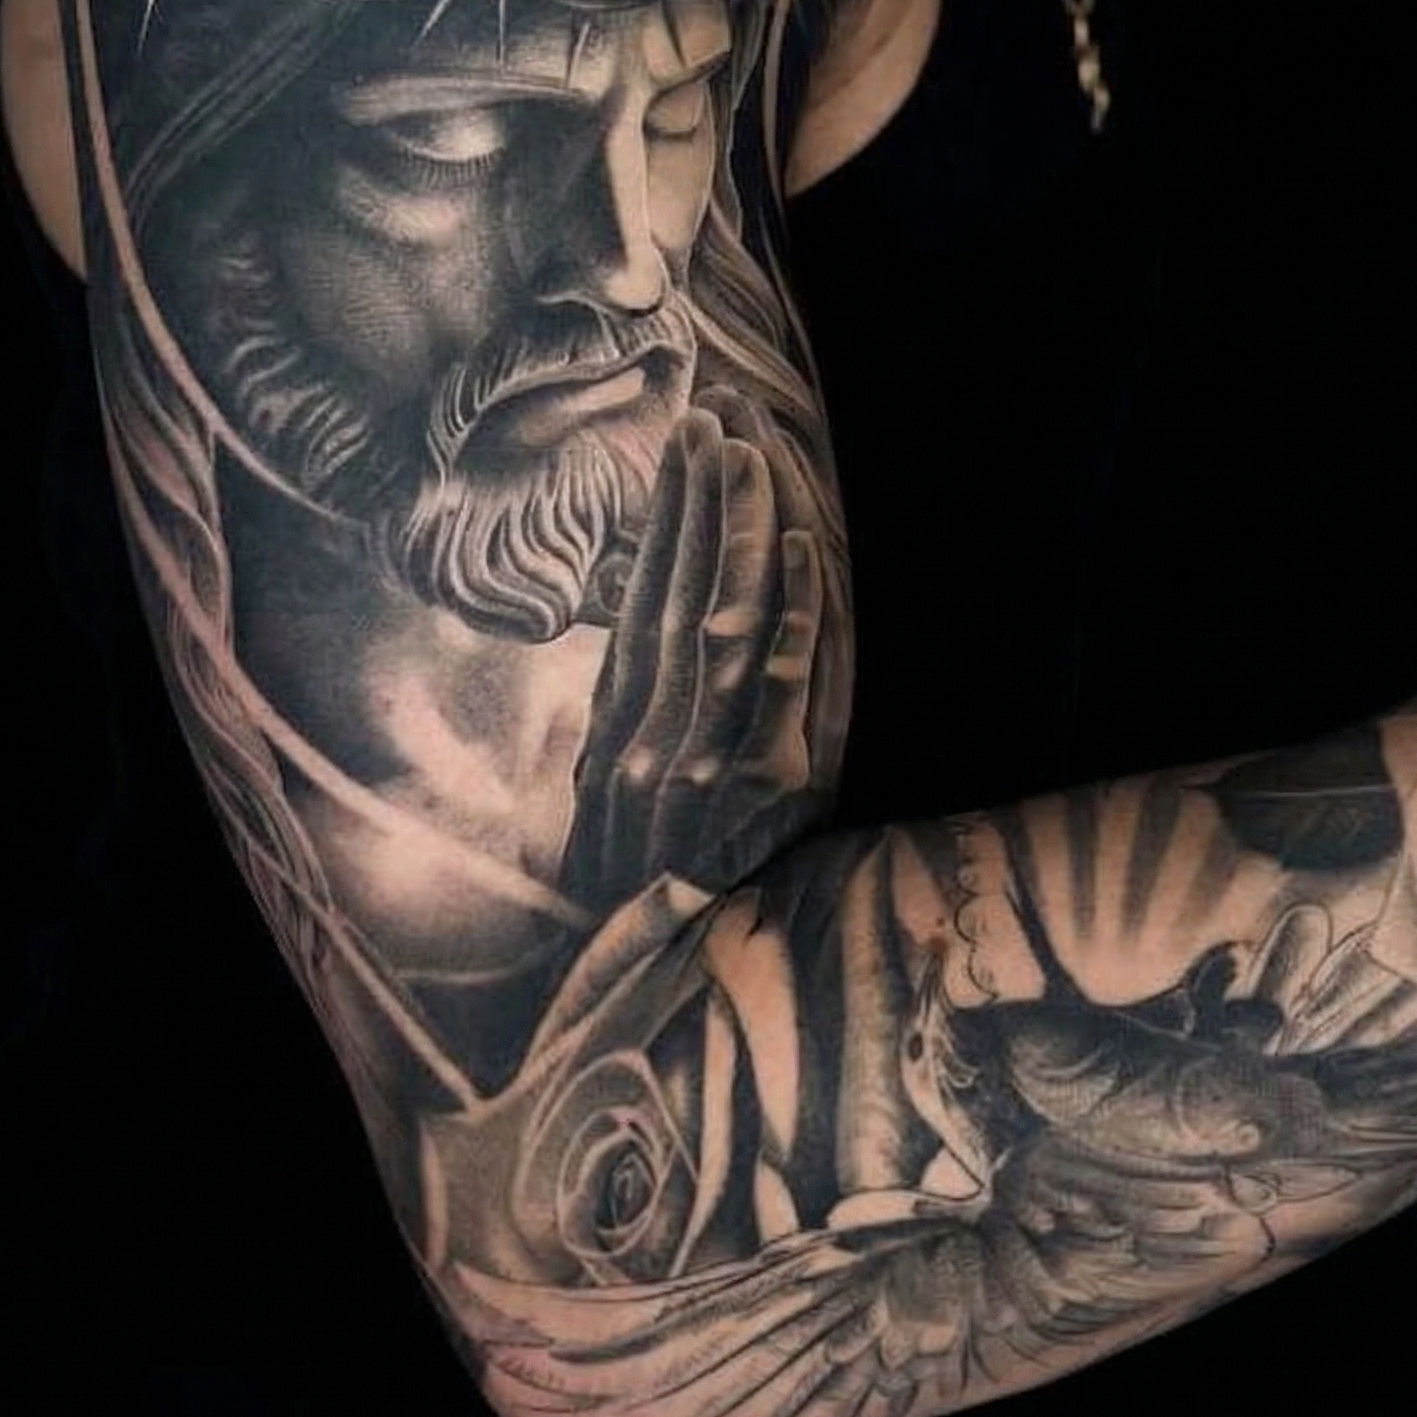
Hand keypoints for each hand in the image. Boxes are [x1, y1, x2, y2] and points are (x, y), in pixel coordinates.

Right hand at [571, 397, 826, 903]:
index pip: (647, 594)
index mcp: (617, 731)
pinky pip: (782, 684)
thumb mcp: (616, 802)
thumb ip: (628, 715)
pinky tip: (799, 547)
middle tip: (722, 411)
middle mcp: (655, 736)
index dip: (670, 515)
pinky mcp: (767, 791)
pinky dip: (791, 612)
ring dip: (744, 530)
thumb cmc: (633, 901)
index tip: (688, 441)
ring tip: (752, 449)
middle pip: (685, 590)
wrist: (646, 1005)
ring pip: (730, 618)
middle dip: (707, 498)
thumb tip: (649, 621)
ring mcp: (709, 761)